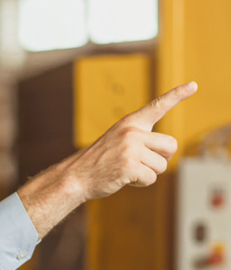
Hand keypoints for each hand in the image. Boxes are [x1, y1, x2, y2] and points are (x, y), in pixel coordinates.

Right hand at [18, 81, 196, 237]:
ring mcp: (130, 149)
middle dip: (162, 159)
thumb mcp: (118, 141)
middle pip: (170, 146)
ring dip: (149, 173)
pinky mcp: (129, 166)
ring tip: (128, 171)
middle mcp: (132, 132)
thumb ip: (141, 140)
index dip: (177, 95)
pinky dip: (140, 184)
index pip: (158, 105)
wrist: (76, 176)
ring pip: (161, 166)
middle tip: (145, 163)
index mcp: (130, 123)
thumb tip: (168, 154)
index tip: (193, 85)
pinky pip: (150, 178)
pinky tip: (125, 179)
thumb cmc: (99, 162)